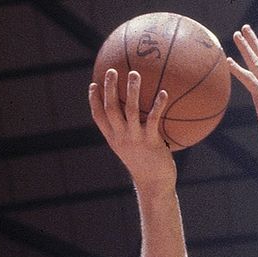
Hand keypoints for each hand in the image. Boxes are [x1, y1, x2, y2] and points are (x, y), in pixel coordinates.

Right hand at [89, 68, 177, 189]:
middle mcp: (121, 137)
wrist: (154, 184)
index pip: (99, 117)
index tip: (93, 85)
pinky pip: (154, 119)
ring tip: (135, 73)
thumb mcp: (131, 149)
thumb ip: (129, 133)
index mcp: (114, 139)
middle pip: (111, 108)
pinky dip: (158, 104)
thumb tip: (136, 117)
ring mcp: (135, 139)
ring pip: (130, 110)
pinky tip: (164, 92)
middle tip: (112, 71)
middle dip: (110, 88)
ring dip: (132, 91)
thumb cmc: (145, 165)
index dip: (94, 101)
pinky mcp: (150, 141)